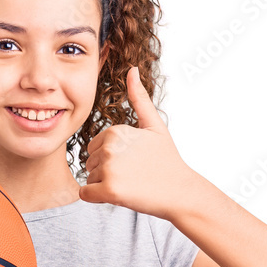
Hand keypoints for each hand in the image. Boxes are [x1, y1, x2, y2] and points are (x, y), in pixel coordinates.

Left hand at [79, 65, 196, 218]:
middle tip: (132, 176)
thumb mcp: (154, 125)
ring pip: (89, 179)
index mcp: (115, 130)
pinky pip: (85, 194)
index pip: (94, 148)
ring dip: (104, 185)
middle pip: (90, 163)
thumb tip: (133, 68)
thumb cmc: (167, 160)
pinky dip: (97, 197)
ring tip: (130, 185)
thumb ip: (139, 98)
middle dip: (106, 172)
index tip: (132, 162)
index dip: (110, 158)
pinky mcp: (110, 189)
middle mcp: (109, 147)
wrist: (181, 191)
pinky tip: (119, 195)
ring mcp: (109, 168)